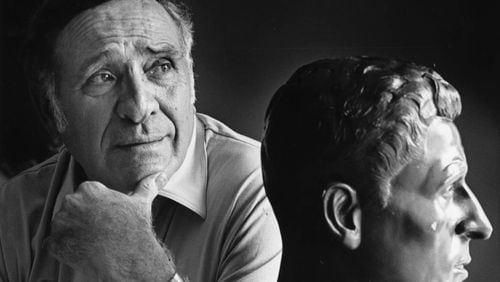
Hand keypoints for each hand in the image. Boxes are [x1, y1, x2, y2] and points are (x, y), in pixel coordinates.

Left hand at [46, 173, 177, 280]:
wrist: (128, 258)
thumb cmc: (134, 229)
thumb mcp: (141, 203)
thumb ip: (147, 186)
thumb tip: (160, 174)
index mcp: (89, 189)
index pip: (87, 193)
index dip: (96, 206)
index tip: (106, 216)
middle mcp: (72, 202)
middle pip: (73, 208)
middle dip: (82, 218)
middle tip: (99, 230)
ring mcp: (61, 223)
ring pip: (62, 225)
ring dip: (72, 232)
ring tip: (92, 241)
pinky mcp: (55, 243)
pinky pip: (55, 244)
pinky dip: (65, 248)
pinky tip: (83, 250)